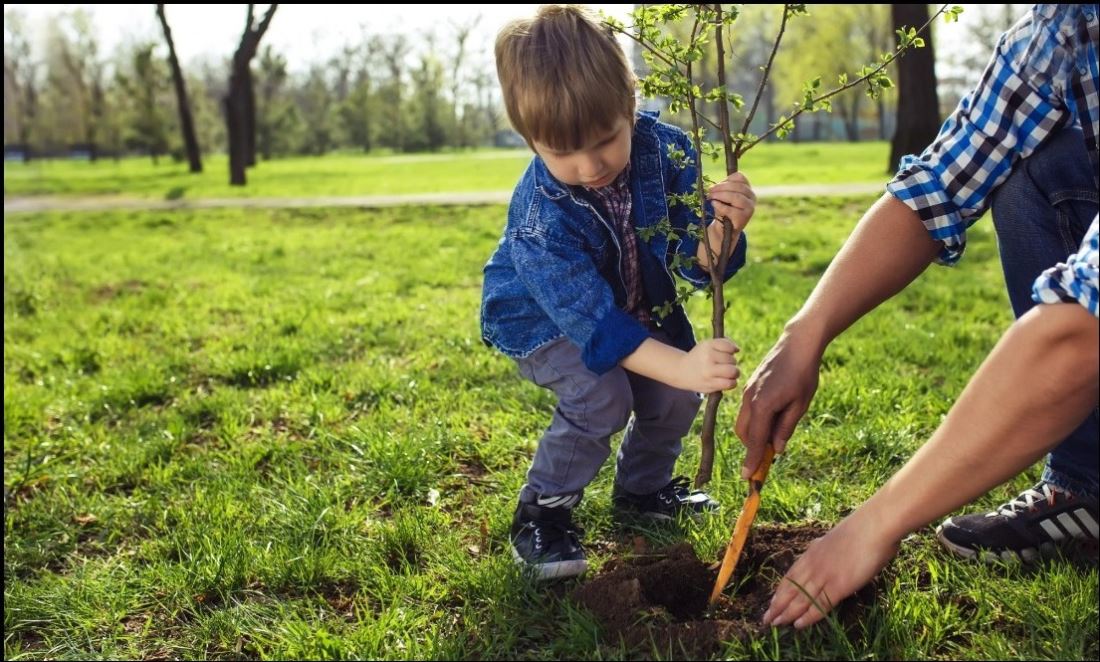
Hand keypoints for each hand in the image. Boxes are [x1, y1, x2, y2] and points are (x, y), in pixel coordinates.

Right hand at [676, 337, 739, 392]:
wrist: (681, 371)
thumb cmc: (699, 357)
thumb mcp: (707, 345)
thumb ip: (723, 344)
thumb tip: (737, 350)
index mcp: (707, 346)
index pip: (729, 347)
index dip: (732, 350)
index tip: (727, 353)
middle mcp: (708, 358)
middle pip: (732, 360)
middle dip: (732, 362)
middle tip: (725, 364)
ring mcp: (709, 372)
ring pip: (733, 372)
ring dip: (734, 373)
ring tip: (728, 373)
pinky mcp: (710, 385)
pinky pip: (730, 384)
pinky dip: (732, 382)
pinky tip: (726, 380)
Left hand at [707, 172, 755, 231]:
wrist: (725, 229)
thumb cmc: (724, 210)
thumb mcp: (723, 197)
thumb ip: (722, 189)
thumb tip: (713, 187)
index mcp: (747, 189)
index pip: (740, 177)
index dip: (727, 179)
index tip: (716, 185)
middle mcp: (752, 197)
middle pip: (738, 186)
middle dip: (721, 187)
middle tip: (710, 190)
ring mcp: (750, 208)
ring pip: (736, 197)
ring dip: (721, 195)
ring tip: (711, 197)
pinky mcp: (744, 218)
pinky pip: (731, 210)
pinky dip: (721, 206)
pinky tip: (714, 204)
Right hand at [735, 327, 821, 478]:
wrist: (797, 344)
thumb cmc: (803, 374)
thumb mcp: (800, 405)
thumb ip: (785, 428)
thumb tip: (776, 449)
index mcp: (762, 406)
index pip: (754, 440)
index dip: (751, 460)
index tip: (748, 477)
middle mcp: (749, 400)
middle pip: (743, 433)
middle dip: (752, 447)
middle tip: (768, 456)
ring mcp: (748, 392)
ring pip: (743, 421)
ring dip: (753, 434)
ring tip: (774, 436)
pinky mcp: (750, 386)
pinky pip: (747, 410)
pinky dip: (755, 421)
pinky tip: (772, 419)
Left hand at [762, 511, 898, 628]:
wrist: (873, 526)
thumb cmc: (861, 531)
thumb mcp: (834, 541)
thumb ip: (826, 552)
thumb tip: (825, 557)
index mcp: (811, 554)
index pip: (790, 577)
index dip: (780, 591)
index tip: (771, 602)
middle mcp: (813, 565)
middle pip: (790, 589)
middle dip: (777, 605)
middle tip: (766, 619)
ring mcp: (824, 576)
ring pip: (800, 599)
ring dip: (786, 613)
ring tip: (775, 624)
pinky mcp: (838, 586)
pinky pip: (819, 605)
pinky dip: (808, 616)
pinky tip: (798, 625)